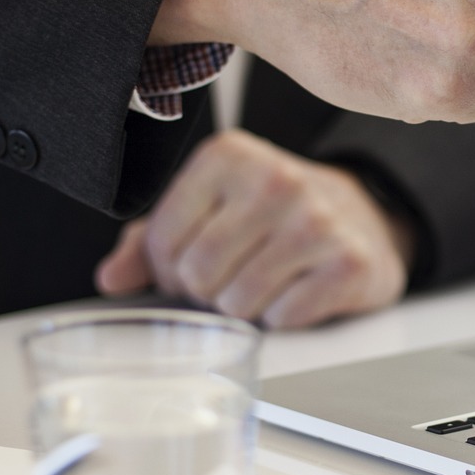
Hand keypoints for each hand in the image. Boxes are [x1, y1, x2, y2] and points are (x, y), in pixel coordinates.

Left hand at [94, 130, 414, 328]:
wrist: (363, 217)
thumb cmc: (272, 216)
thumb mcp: (209, 209)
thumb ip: (150, 240)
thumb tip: (111, 279)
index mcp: (228, 156)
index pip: (162, 241)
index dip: (169, 269)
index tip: (194, 262)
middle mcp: (275, 179)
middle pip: (198, 275)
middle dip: (207, 292)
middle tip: (231, 278)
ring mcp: (317, 220)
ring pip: (238, 303)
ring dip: (244, 308)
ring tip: (264, 282)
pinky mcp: (350, 262)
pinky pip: (284, 317)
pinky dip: (283, 317)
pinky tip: (297, 290)